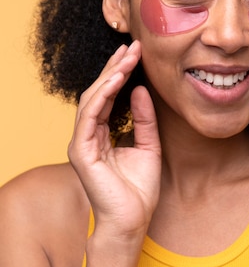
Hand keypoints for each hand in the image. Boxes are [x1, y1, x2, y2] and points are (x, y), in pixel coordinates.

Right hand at [68, 41, 160, 242]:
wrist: (133, 220)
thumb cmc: (138, 189)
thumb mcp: (149, 145)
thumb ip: (144, 119)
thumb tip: (141, 89)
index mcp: (102, 134)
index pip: (109, 96)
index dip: (121, 73)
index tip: (137, 53)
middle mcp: (89, 135)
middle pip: (99, 92)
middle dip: (116, 67)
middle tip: (133, 46)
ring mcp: (82, 142)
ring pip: (92, 99)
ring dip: (110, 75)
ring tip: (127, 57)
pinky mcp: (81, 151)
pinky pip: (90, 115)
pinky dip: (102, 95)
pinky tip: (117, 79)